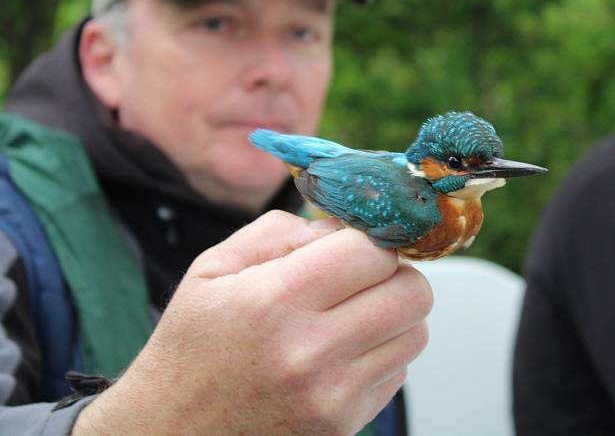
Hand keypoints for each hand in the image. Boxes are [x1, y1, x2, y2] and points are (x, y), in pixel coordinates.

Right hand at [72, 211, 431, 435]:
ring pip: (416, 334)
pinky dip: (382, 354)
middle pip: (412, 293)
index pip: (373, 252)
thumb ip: (280, 232)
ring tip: (351, 316)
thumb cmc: (192, 346)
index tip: (358, 243)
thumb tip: (343, 227)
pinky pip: (398, 373)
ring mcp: (333, 396)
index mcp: (274, 301)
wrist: (170, 433)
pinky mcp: (344, 425)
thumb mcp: (212, 269)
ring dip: (394, 315)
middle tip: (365, 276)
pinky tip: (341, 354)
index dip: (373, 239)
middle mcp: (311, 352)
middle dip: (395, 274)